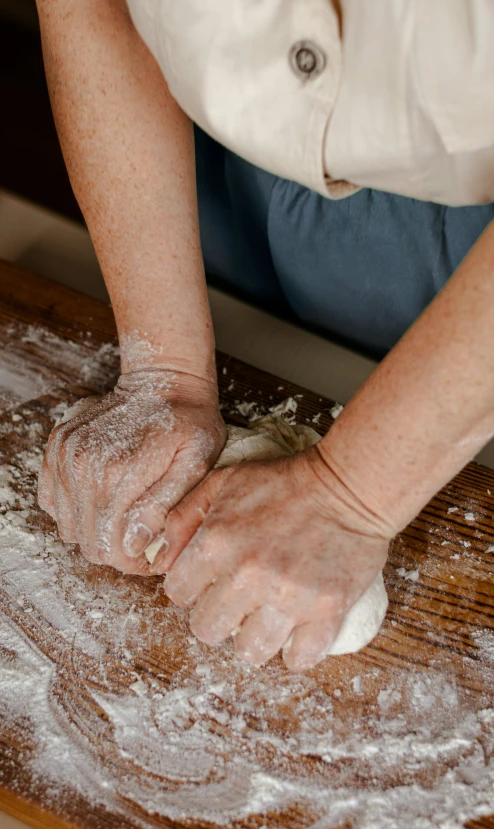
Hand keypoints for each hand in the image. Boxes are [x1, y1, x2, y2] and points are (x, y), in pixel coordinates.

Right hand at [38, 369, 225, 572]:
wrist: (165, 382)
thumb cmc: (188, 423)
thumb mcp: (194, 464)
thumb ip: (164, 506)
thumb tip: (135, 544)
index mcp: (118, 473)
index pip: (111, 548)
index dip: (132, 562)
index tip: (150, 555)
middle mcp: (83, 465)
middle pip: (88, 542)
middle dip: (116, 550)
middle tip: (140, 539)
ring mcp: (66, 455)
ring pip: (69, 527)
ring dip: (95, 530)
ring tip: (124, 517)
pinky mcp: (57, 448)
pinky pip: (53, 501)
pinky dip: (76, 509)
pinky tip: (102, 497)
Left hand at [152, 447, 392, 669]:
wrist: (348, 485)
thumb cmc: (283, 482)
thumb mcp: (222, 482)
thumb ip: (182, 517)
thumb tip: (159, 559)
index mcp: (217, 542)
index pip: (177, 594)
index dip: (190, 588)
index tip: (209, 581)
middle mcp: (248, 575)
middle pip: (207, 630)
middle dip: (217, 616)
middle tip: (237, 600)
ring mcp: (289, 597)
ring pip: (249, 651)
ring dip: (254, 637)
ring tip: (266, 616)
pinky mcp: (327, 610)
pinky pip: (299, 658)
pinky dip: (297, 650)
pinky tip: (297, 629)